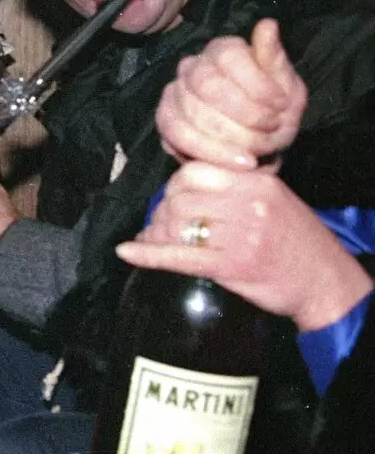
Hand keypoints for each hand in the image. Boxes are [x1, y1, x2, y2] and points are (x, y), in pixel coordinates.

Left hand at [116, 162, 372, 331]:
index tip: (170, 202)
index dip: (172, 187)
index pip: (193, 171)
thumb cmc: (297, 242)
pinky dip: (148, 254)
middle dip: (160, 214)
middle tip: (158, 228)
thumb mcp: (273, 200)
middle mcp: (248, 202)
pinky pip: (179, 256)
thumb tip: (183, 189)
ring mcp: (241, 234)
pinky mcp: (233, 265)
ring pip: (176, 225)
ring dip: (156, 235)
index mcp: (256, 182)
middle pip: (179, 198)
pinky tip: (127, 252)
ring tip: (153, 242)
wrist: (326, 282)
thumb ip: (234, 190)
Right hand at [156, 19, 305, 168]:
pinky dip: (211, 152)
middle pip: (208, 86)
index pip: (230, 57)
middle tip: (271, 131)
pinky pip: (178, 135)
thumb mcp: (286, 85)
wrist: (259, 144)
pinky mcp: (165, 120)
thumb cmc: (274, 110)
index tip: (281, 107)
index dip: (257, 84)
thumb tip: (268, 25)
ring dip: (231, 137)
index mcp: (223, 50)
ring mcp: (173, 93)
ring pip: (192, 112)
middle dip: (245, 115)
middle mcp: (192, 66)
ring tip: (258, 152)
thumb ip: (274, 58)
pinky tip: (238, 162)